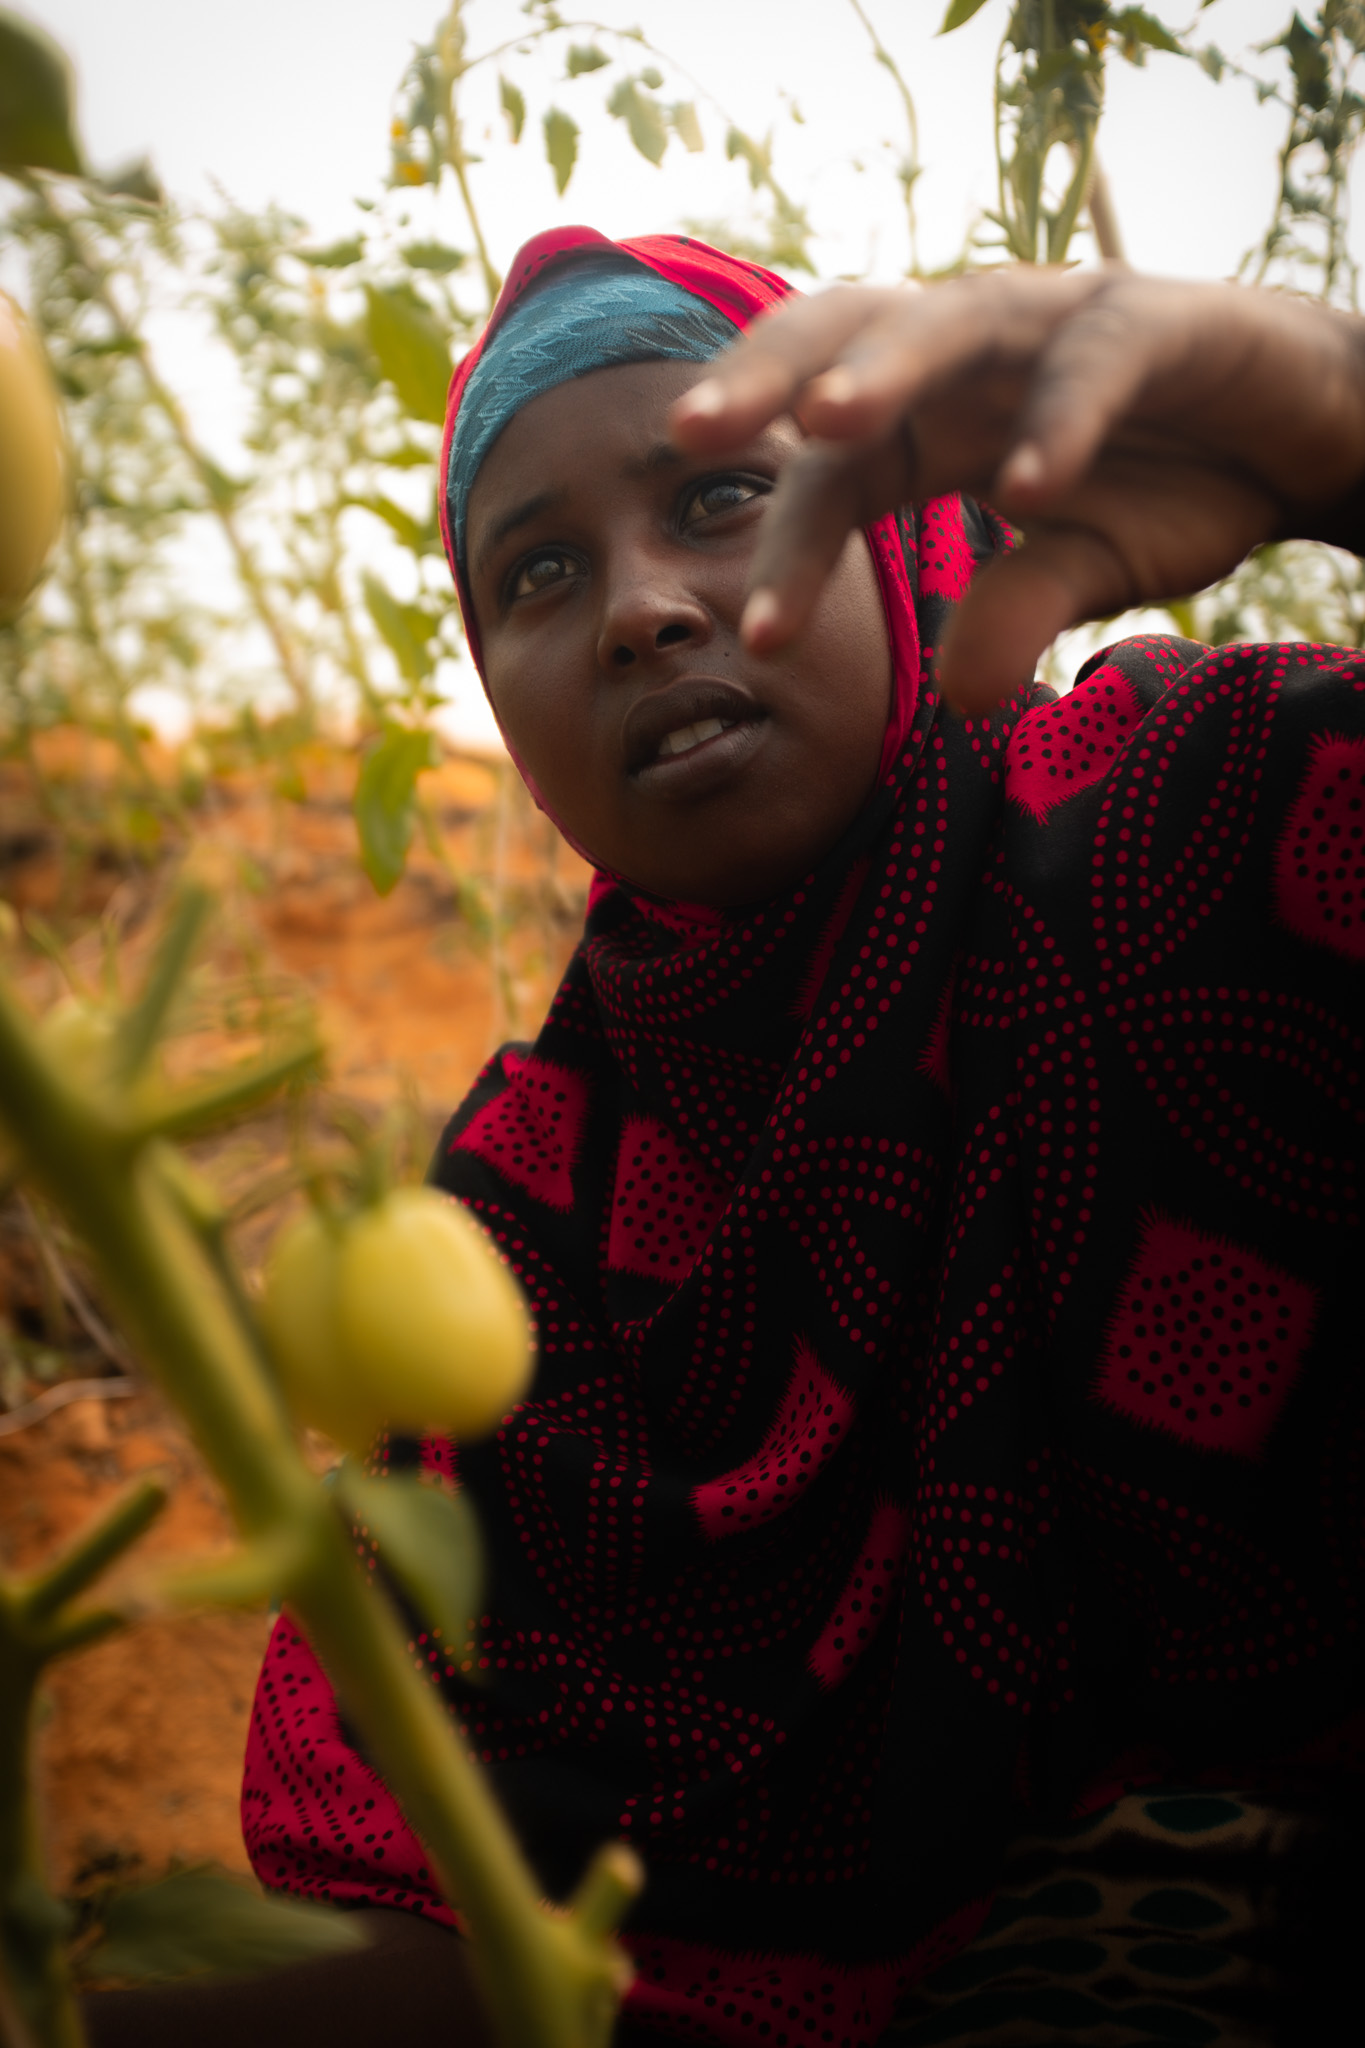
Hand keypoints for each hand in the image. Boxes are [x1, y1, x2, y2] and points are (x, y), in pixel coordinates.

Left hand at [670, 266, 1364, 710]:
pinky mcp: (1156, 319)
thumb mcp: (1084, 570)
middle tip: (690, 431)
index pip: (832, 474)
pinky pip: (1094, 360)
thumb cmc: (1175, 485)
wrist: (1305, 431)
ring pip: (950, 317)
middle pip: (846, 336)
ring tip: (825, 423)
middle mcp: (973, 351)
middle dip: (764, 376)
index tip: (765, 643)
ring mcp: (1059, 320)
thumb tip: (957, 700)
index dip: (792, 549)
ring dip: (883, 368)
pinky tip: (1024, 488)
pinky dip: (1058, 419)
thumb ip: (1015, 612)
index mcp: (930, 419)